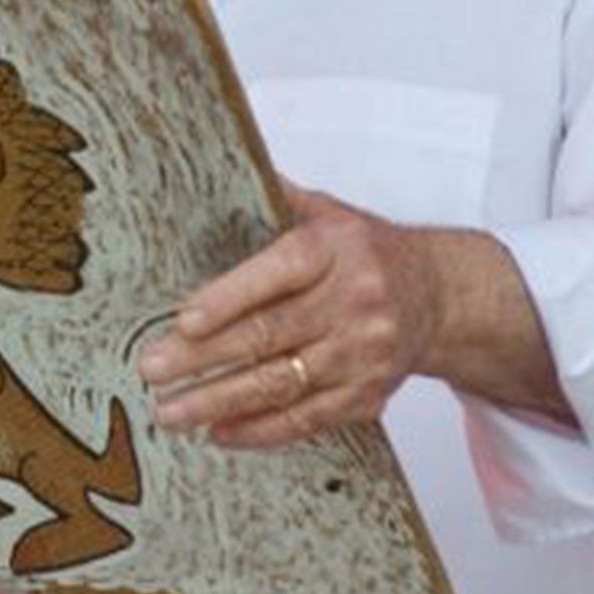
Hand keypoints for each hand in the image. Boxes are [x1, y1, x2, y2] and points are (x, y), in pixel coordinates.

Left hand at [137, 182, 445, 448]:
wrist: (440, 296)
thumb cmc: (366, 251)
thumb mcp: (327, 211)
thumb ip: (274, 198)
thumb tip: (219, 161)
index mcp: (336, 249)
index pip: (277, 274)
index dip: (228, 299)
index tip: (183, 321)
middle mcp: (354, 303)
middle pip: (269, 336)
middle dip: (204, 357)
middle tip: (152, 369)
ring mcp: (363, 355)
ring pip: (283, 385)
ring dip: (220, 402)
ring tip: (170, 411)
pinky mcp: (369, 396)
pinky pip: (308, 419)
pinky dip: (260, 430)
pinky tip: (218, 432)